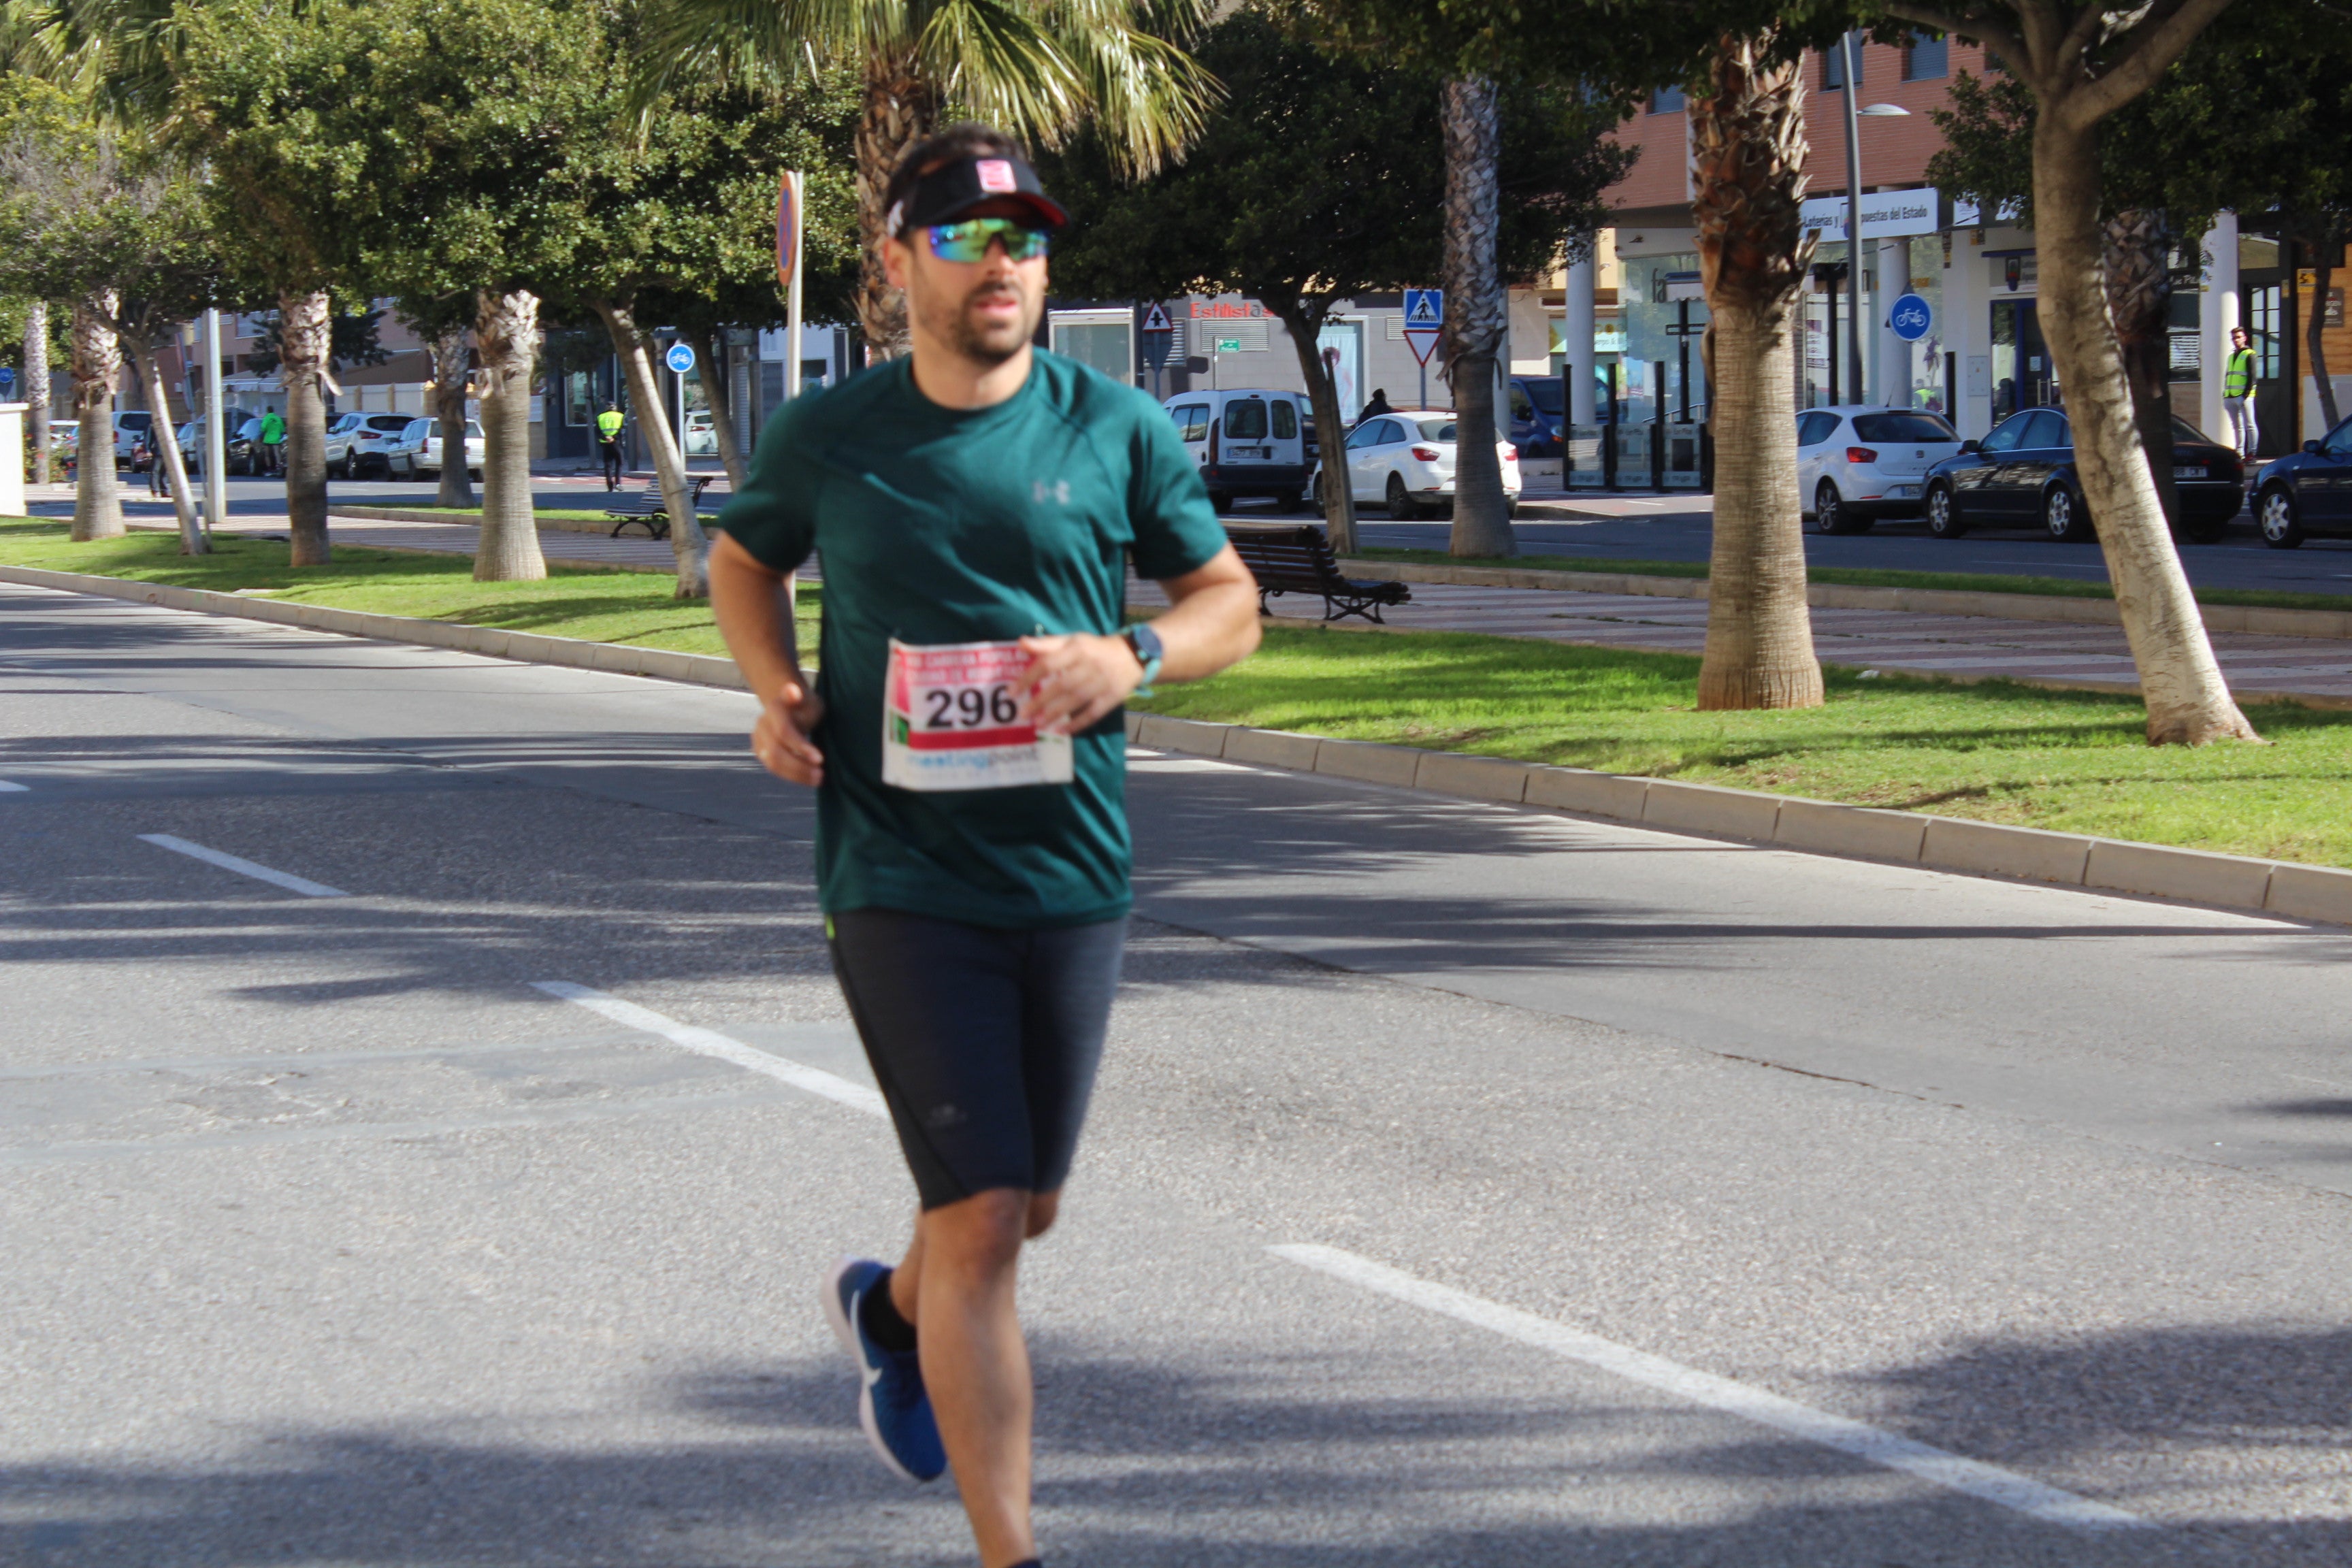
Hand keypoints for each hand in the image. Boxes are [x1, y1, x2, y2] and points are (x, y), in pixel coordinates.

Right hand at [752, 678, 825, 785]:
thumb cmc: (805, 705)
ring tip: (819, 779)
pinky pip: (774, 768)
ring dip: (796, 774)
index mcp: (773, 709)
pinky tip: (809, 778)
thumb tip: (792, 690)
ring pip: (773, 764)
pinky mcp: (760, 751)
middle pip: (776, 752)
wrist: (790, 708)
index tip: (821, 759)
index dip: (801, 747)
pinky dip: (792, 775)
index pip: (784, 732)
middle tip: (822, 774)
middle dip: (799, 766)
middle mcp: (762, 725)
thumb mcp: (808, 699)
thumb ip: (801, 698)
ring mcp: (758, 739)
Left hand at [1017, 632, 1143, 735]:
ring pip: (1076, 700)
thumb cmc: (1095, 649)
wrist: (1133, 655)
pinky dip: (1078, 723)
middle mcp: (1090, 665)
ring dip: (1056, 713)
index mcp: (1077, 649)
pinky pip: (1093, 713)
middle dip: (1040, 700)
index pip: (1048, 664)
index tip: (1012, 692)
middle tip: (1022, 714)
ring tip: (1038, 724)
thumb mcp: (1073, 640)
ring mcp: (1102, 682)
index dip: (1029, 678)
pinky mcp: (1112, 697)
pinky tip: (1062, 731)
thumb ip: (1046, 644)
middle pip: (1062, 685)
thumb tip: (1020, 644)